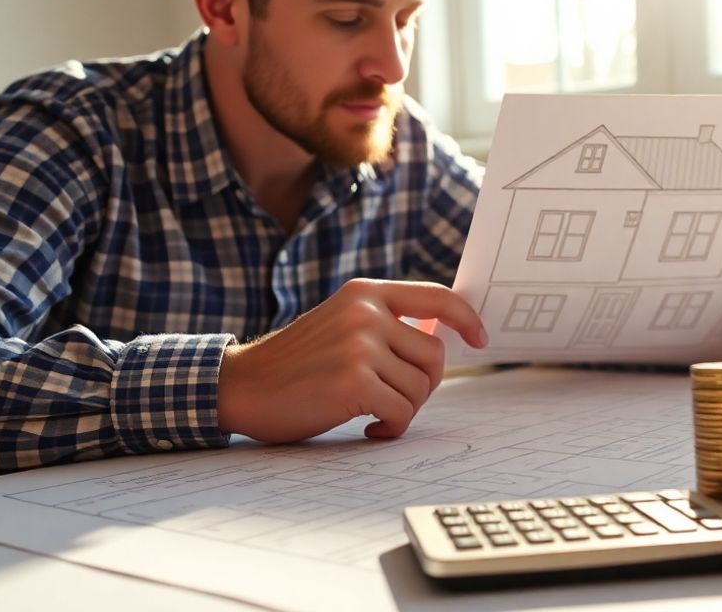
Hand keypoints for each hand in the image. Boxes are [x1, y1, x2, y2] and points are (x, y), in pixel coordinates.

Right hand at [217, 278, 487, 442]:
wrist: (240, 385)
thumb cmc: (293, 364)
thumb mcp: (339, 324)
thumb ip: (383, 323)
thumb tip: (440, 335)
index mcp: (364, 292)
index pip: (436, 296)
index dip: (466, 318)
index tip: (481, 338)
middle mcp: (366, 312)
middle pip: (435, 353)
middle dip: (424, 384)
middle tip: (394, 400)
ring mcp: (360, 345)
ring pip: (421, 386)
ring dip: (404, 409)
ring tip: (374, 413)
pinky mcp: (354, 382)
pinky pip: (401, 411)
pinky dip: (391, 427)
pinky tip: (369, 429)